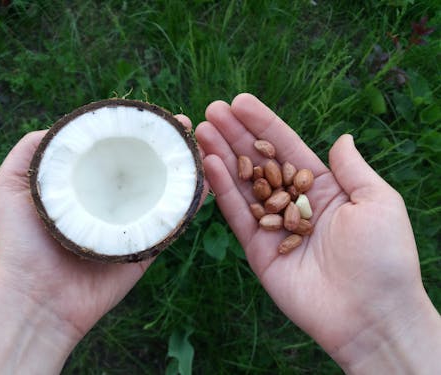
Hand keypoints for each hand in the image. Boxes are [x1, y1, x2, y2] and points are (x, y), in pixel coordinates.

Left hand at [0, 113, 194, 337]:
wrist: (36, 297)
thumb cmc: (20, 242)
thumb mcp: (7, 185)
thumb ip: (31, 151)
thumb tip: (70, 128)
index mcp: (86, 184)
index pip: (115, 149)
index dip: (135, 129)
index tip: (155, 114)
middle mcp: (111, 201)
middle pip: (145, 166)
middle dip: (168, 144)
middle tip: (186, 126)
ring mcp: (131, 224)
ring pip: (165, 191)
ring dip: (185, 169)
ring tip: (201, 148)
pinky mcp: (146, 248)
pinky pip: (172, 224)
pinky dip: (190, 205)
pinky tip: (204, 183)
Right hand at [195, 93, 440, 372]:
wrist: (370, 314)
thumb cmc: (383, 256)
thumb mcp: (378, 202)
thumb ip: (352, 169)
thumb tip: (342, 138)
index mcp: (323, 188)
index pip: (287, 148)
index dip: (264, 124)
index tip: (240, 101)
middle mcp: (294, 202)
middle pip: (259, 162)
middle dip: (235, 135)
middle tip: (211, 110)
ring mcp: (273, 225)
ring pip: (242, 184)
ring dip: (221, 156)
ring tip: (201, 130)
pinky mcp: (258, 249)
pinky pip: (237, 214)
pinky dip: (222, 189)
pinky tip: (209, 163)